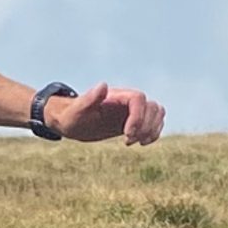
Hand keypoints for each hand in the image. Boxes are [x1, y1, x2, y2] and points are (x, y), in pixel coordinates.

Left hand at [47, 82, 164, 146]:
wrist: (71, 122)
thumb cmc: (71, 116)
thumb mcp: (76, 111)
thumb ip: (88, 99)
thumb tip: (103, 85)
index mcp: (116, 96)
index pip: (138, 98)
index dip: (138, 116)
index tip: (126, 134)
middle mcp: (126, 101)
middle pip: (152, 106)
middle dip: (145, 126)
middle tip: (127, 140)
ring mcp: (131, 111)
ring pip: (157, 112)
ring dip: (152, 129)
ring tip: (137, 142)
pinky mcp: (132, 121)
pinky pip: (154, 122)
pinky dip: (154, 132)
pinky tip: (141, 142)